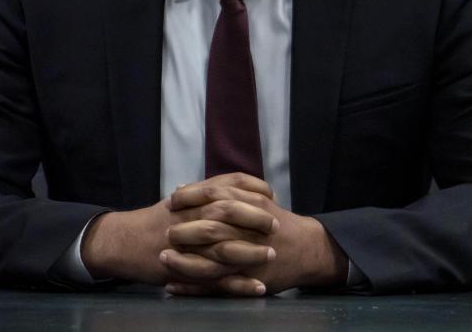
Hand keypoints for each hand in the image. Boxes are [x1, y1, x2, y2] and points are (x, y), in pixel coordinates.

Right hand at [81, 174, 278, 285]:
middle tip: (277, 223)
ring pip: (223, 246)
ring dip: (251, 251)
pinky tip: (257, 287)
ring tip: (272, 255)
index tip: (272, 194)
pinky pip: (215, 279)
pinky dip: (238, 284)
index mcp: (192, 198)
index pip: (227, 185)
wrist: (124, 241)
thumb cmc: (156, 220)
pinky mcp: (184, 269)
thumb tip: (236, 186)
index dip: (252, 188)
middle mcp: (190, 217)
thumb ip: (206, 192)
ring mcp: (187, 244)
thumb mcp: (180, 200)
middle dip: (255, 217)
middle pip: (227, 212)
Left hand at [161, 173, 347, 294]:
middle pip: (213, 227)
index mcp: (252, 205)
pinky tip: (172, 286)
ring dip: (185, 259)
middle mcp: (249, 230)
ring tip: (164, 258)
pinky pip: (215, 286)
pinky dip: (192, 286)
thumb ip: (227, 189)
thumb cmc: (275, 222)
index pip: (217, 195)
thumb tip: (186, 186)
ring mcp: (247, 258)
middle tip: (167, 230)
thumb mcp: (257, 198)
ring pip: (212, 259)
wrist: (307, 250)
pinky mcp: (246, 281)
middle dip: (186, 229)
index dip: (192, 197)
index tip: (173, 198)